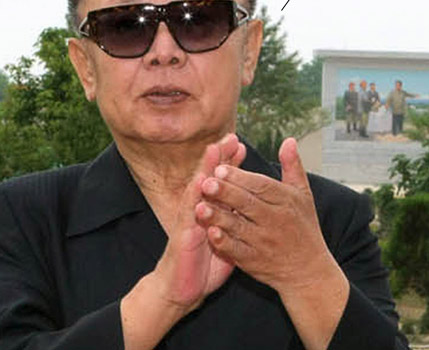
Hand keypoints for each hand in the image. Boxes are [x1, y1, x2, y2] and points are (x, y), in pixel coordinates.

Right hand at [152, 134, 245, 311]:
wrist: (180, 291)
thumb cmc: (203, 265)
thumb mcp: (224, 240)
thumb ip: (232, 222)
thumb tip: (248, 209)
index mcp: (210, 212)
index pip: (221, 183)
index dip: (230, 164)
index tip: (241, 145)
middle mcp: (198, 211)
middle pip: (209, 179)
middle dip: (219, 158)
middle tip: (230, 137)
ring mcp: (188, 221)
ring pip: (197, 190)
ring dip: (205, 169)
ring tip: (214, 150)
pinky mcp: (182, 235)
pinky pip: (188, 215)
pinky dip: (194, 197)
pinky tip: (199, 183)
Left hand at [195, 138, 340, 295]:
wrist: (308, 270)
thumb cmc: (304, 227)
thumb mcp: (302, 194)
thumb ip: (292, 167)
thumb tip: (289, 140)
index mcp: (285, 201)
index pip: (261, 186)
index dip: (240, 177)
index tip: (220, 167)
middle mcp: (275, 221)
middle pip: (247, 204)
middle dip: (225, 193)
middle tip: (205, 182)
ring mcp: (264, 242)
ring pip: (238, 226)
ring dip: (219, 217)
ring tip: (199, 206)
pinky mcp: (255, 261)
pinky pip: (237, 250)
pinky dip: (224, 242)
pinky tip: (210, 233)